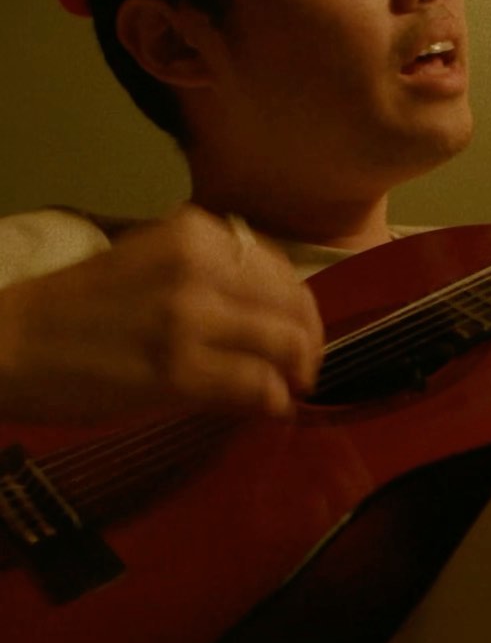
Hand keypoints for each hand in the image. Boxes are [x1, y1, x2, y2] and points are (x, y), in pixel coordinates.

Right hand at [0, 205, 323, 424]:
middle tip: (304, 369)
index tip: (296, 331)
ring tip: (290, 390)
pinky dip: (276, 401)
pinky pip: (259, 387)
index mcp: (192, 234)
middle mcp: (200, 266)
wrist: (10, 343)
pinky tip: (270, 409)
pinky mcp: (180, 371)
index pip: (280, 269)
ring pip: (287, 346)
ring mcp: (192, 318)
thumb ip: (205, 271)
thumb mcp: (146, 261)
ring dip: (299, 374)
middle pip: (294, 307)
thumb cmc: (74, 308)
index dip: (298, 307)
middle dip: (308, 343)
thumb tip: (266, 305)